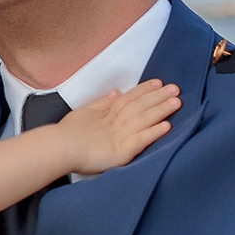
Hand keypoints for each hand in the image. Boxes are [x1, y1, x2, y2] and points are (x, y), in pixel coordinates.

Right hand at [59, 79, 179, 174]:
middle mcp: (114, 123)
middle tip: (175, 88)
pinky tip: (166, 126)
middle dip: (157, 97)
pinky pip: (139, 140)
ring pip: (142, 120)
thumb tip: (116, 92)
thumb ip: (102, 103)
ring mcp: (118, 137)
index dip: (144, 90)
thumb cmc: (67, 134)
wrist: (58, 148)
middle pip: (139, 106)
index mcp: (107, 113)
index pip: (129, 98)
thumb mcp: (84, 113)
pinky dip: (152, 133)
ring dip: (160, 111)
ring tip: (176, 103)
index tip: (158, 82)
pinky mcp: (120, 152)